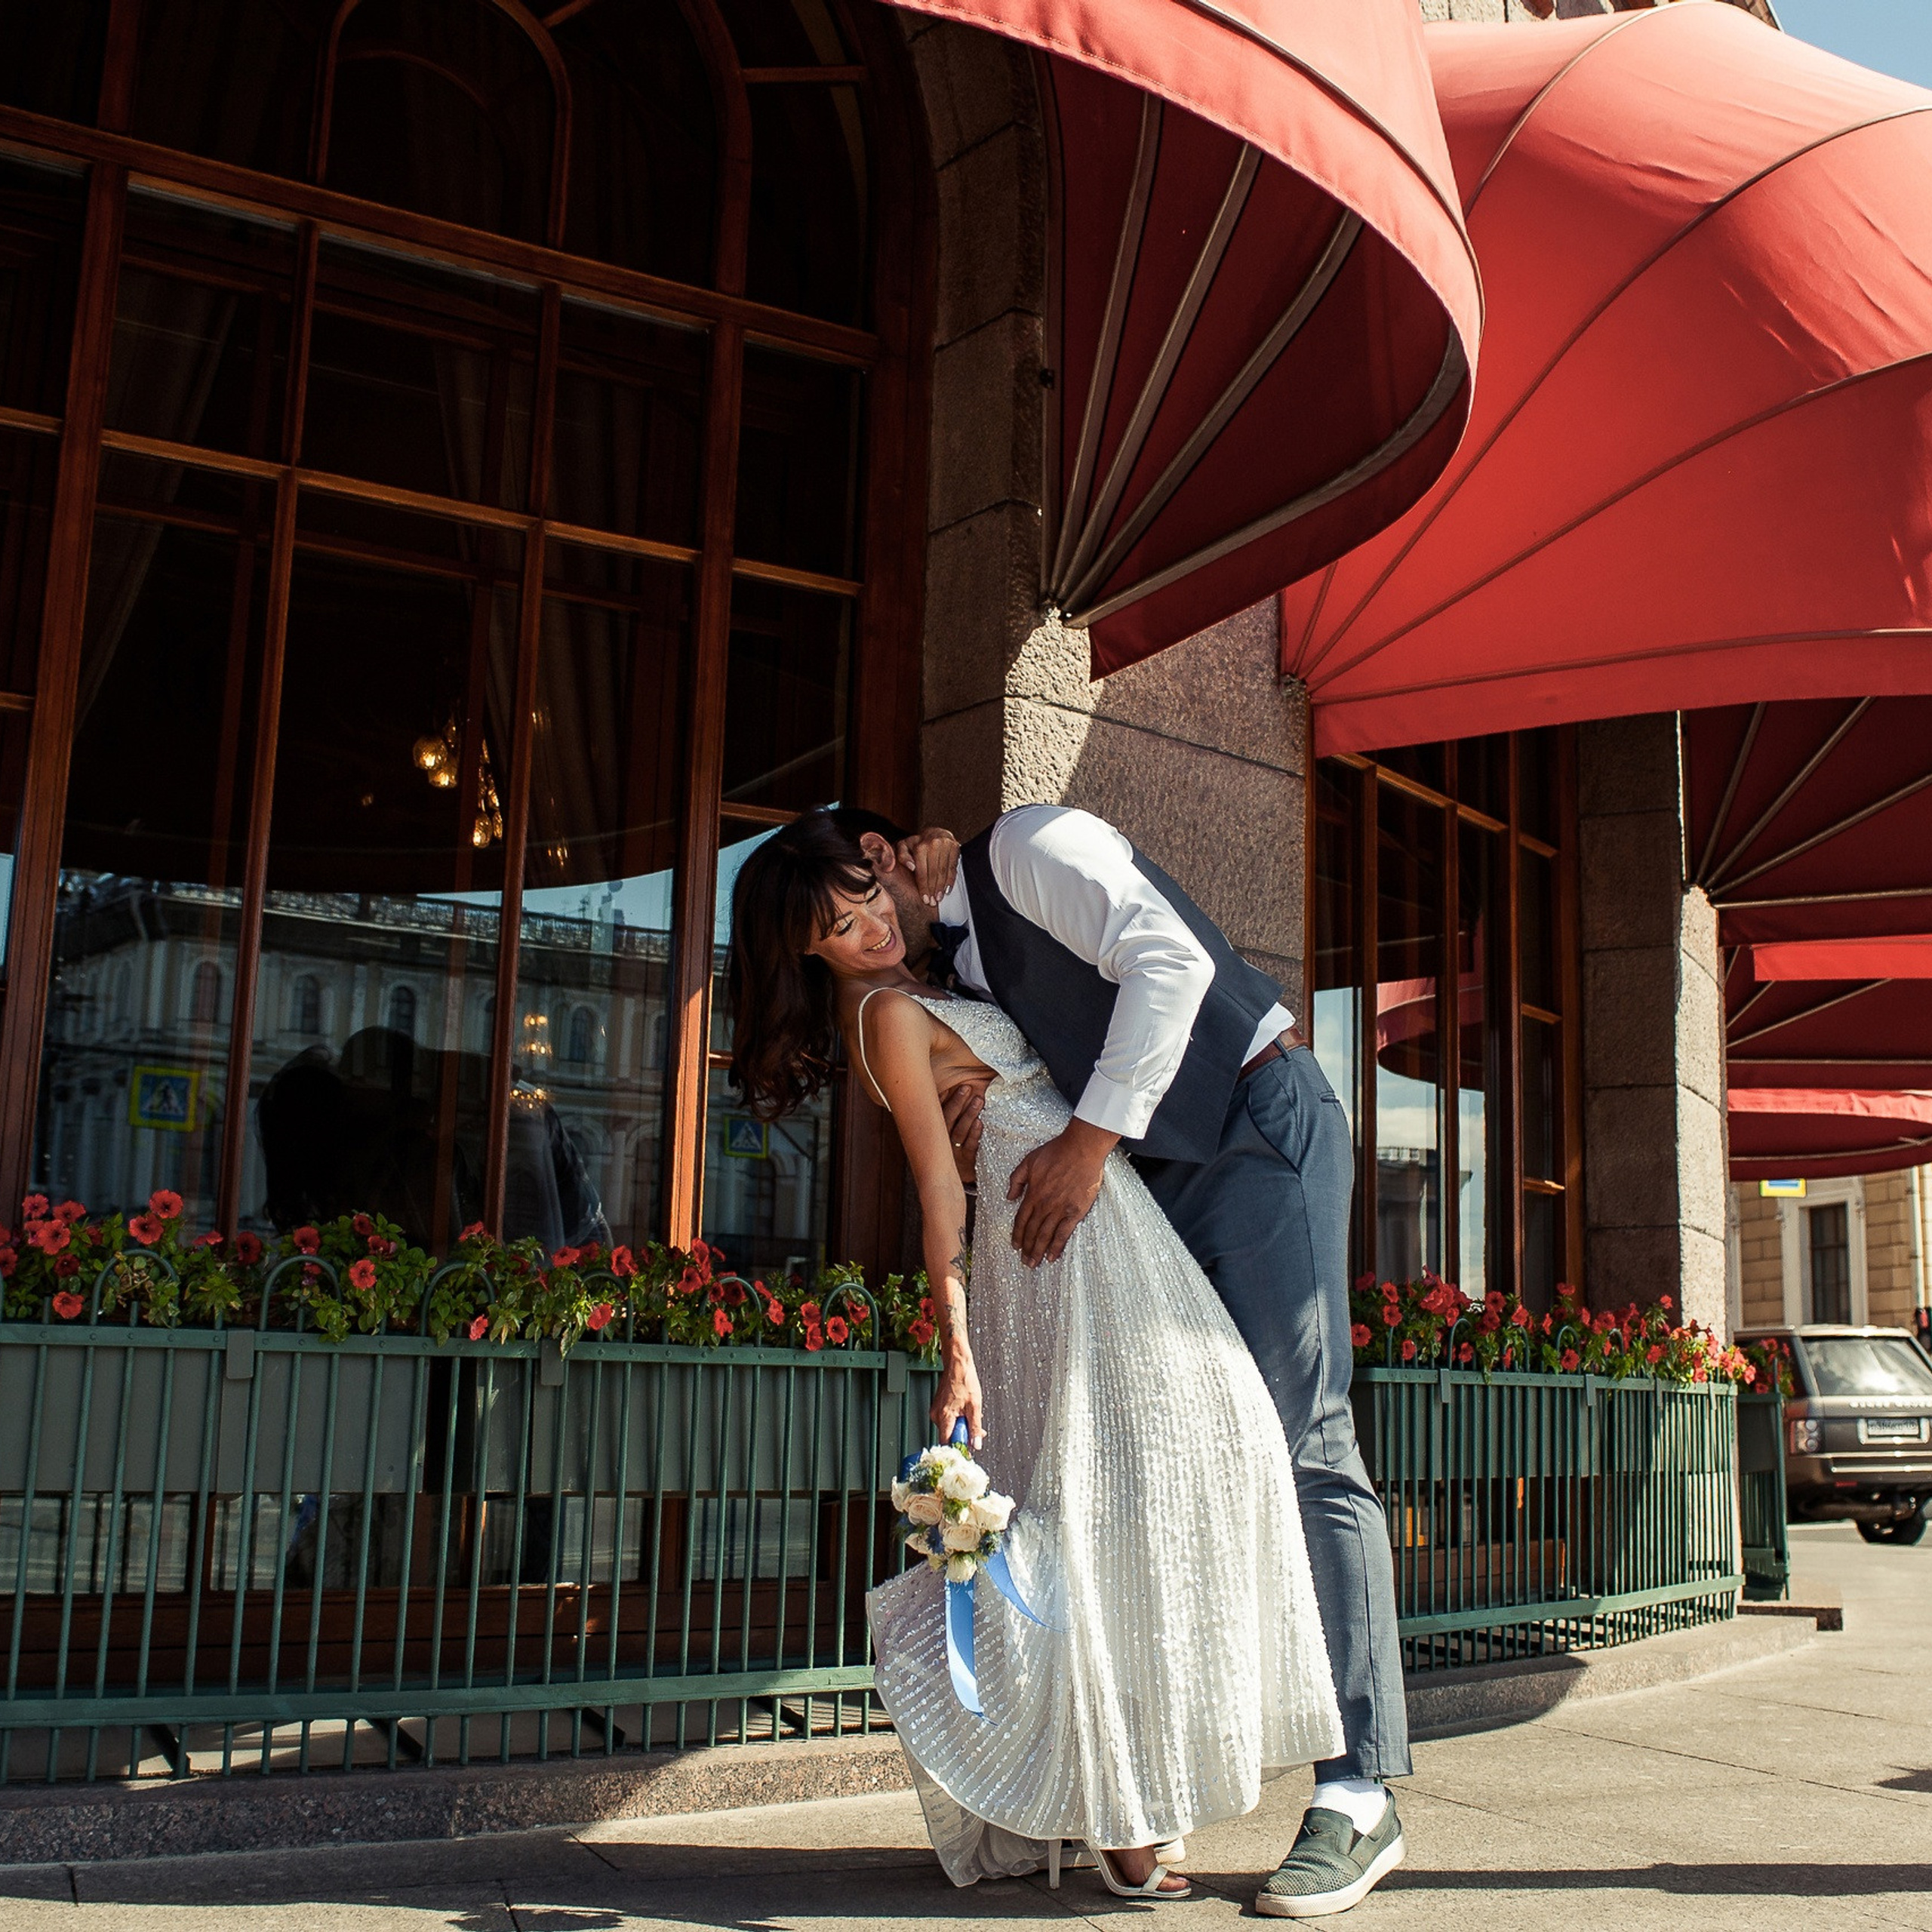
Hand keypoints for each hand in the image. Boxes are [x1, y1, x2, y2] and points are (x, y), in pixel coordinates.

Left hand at [895, 827, 959, 905]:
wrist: (935, 833)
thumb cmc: (917, 844)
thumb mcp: (904, 847)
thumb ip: (902, 856)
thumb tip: (911, 867)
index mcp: (920, 846)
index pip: (922, 871)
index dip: (924, 887)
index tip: (924, 899)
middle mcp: (933, 844)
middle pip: (934, 873)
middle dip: (933, 889)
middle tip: (932, 902)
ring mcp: (945, 845)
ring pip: (943, 871)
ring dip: (942, 887)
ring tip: (939, 898)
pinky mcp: (955, 847)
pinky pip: (953, 867)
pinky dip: (951, 880)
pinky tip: (948, 890)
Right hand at [931, 1352, 983, 1447]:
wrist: (957, 1364)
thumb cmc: (965, 1380)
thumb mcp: (975, 1406)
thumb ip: (975, 1427)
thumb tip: (976, 1443)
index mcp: (944, 1416)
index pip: (946, 1443)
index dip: (958, 1447)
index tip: (968, 1448)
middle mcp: (936, 1415)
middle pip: (948, 1435)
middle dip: (963, 1434)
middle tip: (976, 1430)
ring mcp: (936, 1410)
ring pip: (949, 1427)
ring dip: (961, 1425)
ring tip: (970, 1414)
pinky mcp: (938, 1407)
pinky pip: (947, 1419)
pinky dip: (957, 1418)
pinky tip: (964, 1410)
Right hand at [940, 1075, 990, 1180]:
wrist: (955, 1181)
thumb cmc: (952, 1153)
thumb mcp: (945, 1138)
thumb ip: (948, 1118)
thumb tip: (948, 1091)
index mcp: (935, 1134)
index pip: (936, 1114)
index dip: (941, 1100)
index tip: (949, 1086)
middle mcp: (941, 1142)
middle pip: (947, 1119)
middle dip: (957, 1102)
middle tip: (966, 1087)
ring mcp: (954, 1152)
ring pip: (960, 1131)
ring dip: (969, 1114)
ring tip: (978, 1100)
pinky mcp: (967, 1160)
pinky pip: (971, 1145)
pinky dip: (975, 1133)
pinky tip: (980, 1123)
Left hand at [1007, 1118, 1117, 1266]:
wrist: (1081, 1150)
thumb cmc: (1056, 1152)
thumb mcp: (1028, 1161)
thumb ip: (1016, 1180)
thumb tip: (1009, 1197)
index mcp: (1033, 1194)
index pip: (1021, 1220)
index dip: (1017, 1235)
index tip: (1015, 1246)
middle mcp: (1044, 1205)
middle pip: (1032, 1232)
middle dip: (1027, 1248)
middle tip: (1024, 1261)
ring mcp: (1060, 1210)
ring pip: (1045, 1236)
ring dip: (1038, 1251)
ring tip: (1033, 1263)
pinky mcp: (1076, 1212)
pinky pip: (1064, 1233)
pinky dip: (1057, 1246)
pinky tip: (1052, 1257)